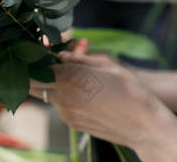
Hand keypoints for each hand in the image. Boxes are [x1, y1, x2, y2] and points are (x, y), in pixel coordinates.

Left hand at [30, 53, 176, 161]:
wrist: (146, 125)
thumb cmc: (130, 89)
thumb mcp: (105, 63)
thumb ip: (77, 57)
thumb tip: (59, 54)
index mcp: (69, 77)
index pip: (32, 68)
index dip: (30, 59)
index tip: (33, 51)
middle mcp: (62, 97)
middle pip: (31, 84)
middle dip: (31, 72)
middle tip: (41, 61)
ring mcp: (66, 113)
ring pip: (46, 94)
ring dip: (49, 83)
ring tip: (69, 74)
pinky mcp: (72, 123)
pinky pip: (59, 106)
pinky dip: (62, 96)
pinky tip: (81, 91)